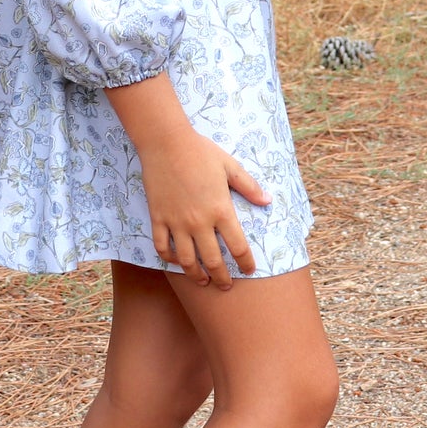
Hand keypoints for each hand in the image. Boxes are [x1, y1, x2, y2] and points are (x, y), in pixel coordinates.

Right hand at [139, 128, 269, 287]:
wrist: (166, 142)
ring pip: (187, 260)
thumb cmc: (200, 151)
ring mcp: (177, 222)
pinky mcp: (158, 218)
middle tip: (226, 286)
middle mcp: (199, 222)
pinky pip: (162, 246)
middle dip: (221, 278)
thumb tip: (268, 201)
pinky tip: (176, 261)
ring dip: (196, 275)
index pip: (238, 246)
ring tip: (202, 281)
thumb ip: (249, 186)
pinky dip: (169, 258)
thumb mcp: (229, 166)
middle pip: (213, 261)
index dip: (245, 262)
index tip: (249, 270)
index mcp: (221, 209)